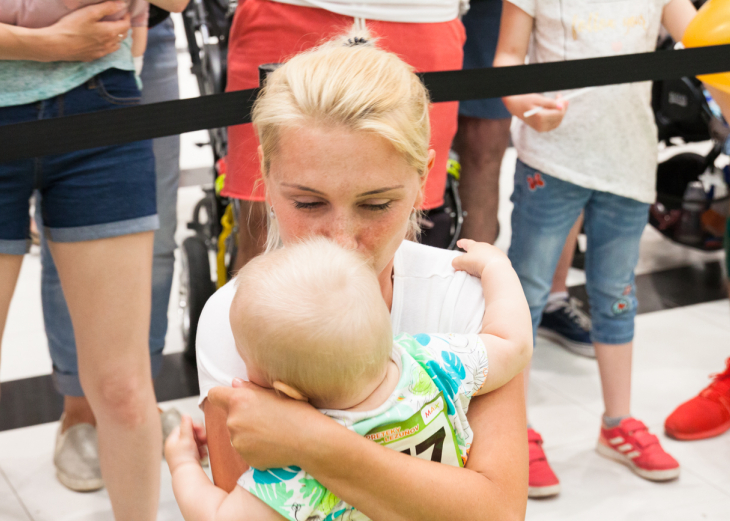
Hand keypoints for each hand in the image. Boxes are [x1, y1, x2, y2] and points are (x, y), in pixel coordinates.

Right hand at [43, 1, 130, 61]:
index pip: (126, 25)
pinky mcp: (94, 57)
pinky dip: (109, 45)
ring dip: (118, 36)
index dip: (126, 17)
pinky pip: (107, 51)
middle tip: (119, 18)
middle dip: (123, 26)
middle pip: (123, 35)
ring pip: (116, 44)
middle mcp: (109, 44)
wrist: (57, 44)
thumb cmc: (72, 27)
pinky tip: (103, 41)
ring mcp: (102, 52)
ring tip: (112, 29)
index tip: (123, 11)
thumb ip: (107, 8)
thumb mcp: (89, 13)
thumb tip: (122, 5)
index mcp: (110, 32)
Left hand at [165, 415, 207, 472]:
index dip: (192, 426)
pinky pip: (196, 451)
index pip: (182, 427)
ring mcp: (181, 454)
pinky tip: (203, 455)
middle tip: (205, 438)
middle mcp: (175, 447)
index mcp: (172, 440)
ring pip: (194, 443)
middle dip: (199, 436)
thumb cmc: (185, 457)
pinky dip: (201, 451)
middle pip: (189, 435)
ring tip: (204, 449)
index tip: (200, 429)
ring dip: (201, 444)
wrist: (187, 476)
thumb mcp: (186, 438)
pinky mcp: (187, 461)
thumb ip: (186, 425)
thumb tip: (185, 414)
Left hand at [207, 379, 325, 469]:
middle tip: (265, 417)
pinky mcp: (245, 458)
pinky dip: (255, 448)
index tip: (231, 398)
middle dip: (242, 416)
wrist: (310, 441)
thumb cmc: (298, 412)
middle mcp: (233, 421)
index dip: (222, 395)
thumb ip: (250, 388)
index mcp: (240, 400)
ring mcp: (238, 442)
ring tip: (272, 432)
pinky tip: (273, 444)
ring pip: (237, 435)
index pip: (215, 394)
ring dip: (248, 433)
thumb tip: (234, 384)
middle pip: (229, 416)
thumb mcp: (276, 392)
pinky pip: (245, 450)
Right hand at [452, 239, 509, 278]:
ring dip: (483, 258)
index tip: (459, 243)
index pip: (467, 243)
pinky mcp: (503, 260)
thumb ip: (456, 262)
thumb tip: (455, 264)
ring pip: (488, 254)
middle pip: (478, 248)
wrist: (496, 269)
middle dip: (474, 252)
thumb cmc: (477, 263)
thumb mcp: (461, 262)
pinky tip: (490, 269)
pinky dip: (491, 264)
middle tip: (470, 256)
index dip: (462, 243)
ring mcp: (496, 252)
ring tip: (480, 265)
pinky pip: (495, 261)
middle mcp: (486, 247)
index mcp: (475, 246)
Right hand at [503, 93, 568, 131]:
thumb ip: (550, 103)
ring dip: (560, 112)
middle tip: (560, 97)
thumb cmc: (525, 101)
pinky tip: (553, 109)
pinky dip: (556, 117)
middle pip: (559, 117)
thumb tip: (561, 106)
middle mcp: (541, 125)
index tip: (561, 96)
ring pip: (558, 121)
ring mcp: (541, 129)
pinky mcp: (541, 129)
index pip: (558, 113)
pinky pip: (553, 124)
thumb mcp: (537, 99)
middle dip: (562, 107)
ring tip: (556, 102)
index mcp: (540, 117)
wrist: (515, 107)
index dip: (563, 104)